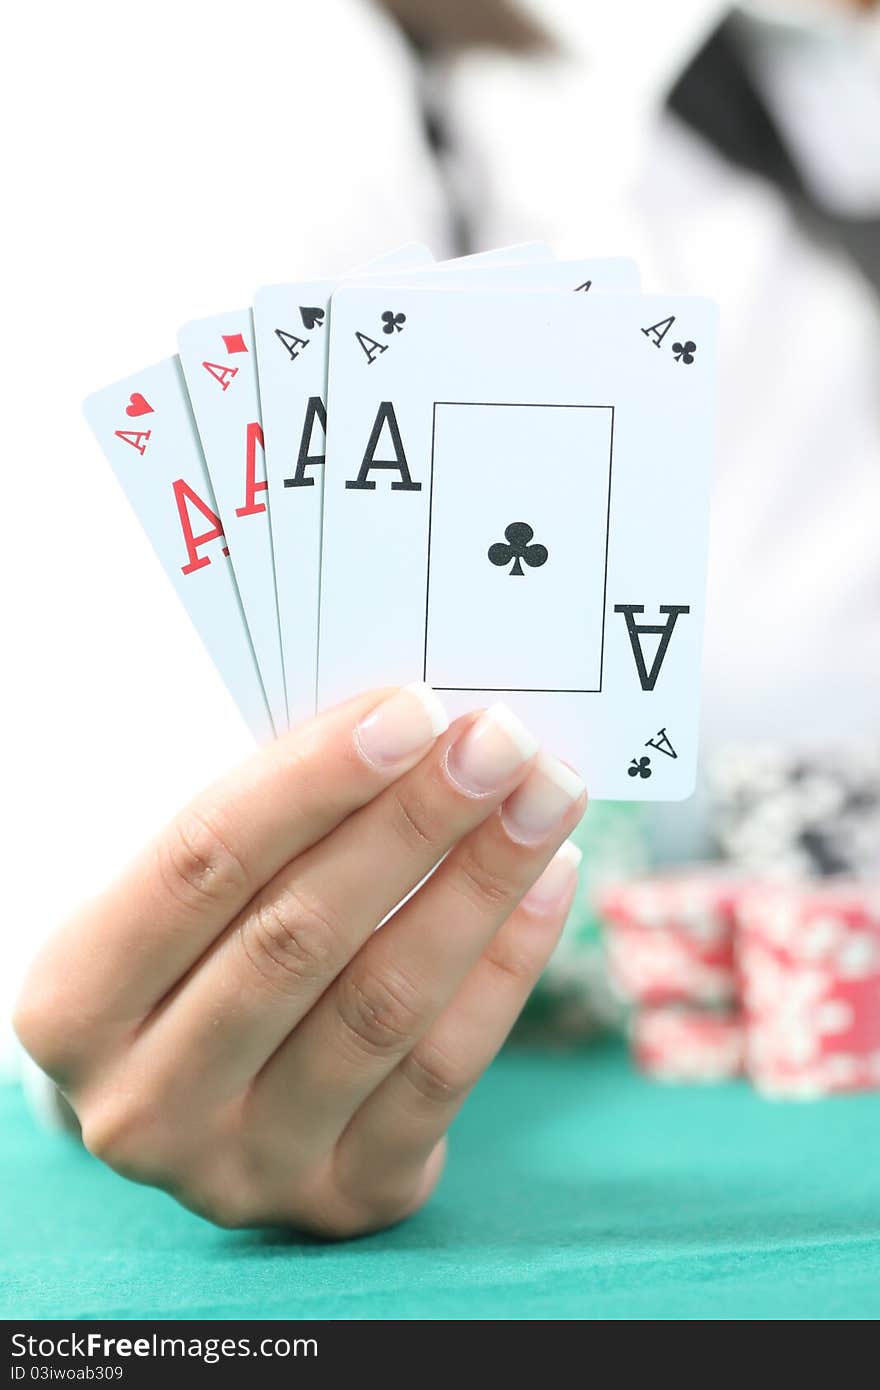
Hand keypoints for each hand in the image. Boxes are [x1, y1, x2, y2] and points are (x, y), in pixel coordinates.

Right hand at [14, 686, 585, 1235]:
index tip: (414, 711)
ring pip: (382, 1007)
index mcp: (74, 1000)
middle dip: (416, 823)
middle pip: (299, 937)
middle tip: (503, 743)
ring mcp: (243, 1167)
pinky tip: (549, 883)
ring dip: (480, 885)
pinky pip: (443, 1074)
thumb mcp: (188, 890)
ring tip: (545, 798)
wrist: (204, 1094)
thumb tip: (414, 732)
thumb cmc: (201, 949)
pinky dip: (507, 967)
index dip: (314, 781)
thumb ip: (270, 823)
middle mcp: (143, 1102)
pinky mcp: (342, 1200)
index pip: (201, 864)